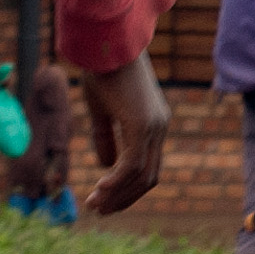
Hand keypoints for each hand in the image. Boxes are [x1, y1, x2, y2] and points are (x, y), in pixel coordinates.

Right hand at [75, 51, 170, 217]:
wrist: (106, 43)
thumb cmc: (102, 70)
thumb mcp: (102, 108)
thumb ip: (105, 136)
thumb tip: (106, 165)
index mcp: (153, 123)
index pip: (147, 166)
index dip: (128, 187)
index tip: (104, 198)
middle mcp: (158, 127)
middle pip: (148, 177)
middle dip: (124, 197)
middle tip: (100, 210)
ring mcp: (153, 126)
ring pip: (141, 175)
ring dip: (118, 194)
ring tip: (95, 205)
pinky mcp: (142, 124)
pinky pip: (132, 164)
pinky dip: (117, 182)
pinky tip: (100, 190)